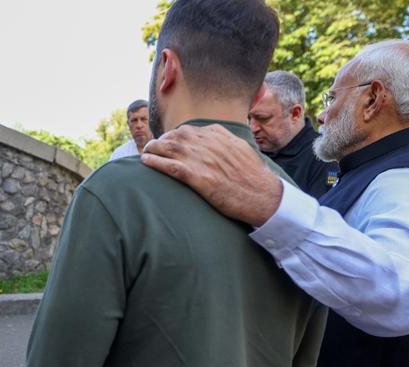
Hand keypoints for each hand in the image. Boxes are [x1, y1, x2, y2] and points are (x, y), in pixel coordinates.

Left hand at [141, 124, 282, 226]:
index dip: (173, 135)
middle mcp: (208, 144)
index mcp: (218, 135)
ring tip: (146, 152)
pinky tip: (145, 162)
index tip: (167, 141)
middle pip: (175, 136)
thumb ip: (225, 140)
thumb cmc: (254, 176)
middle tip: (152, 146)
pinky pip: (170, 166)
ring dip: (153, 149)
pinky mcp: (198, 178)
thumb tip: (214, 135)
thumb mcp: (241, 148)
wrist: (263, 195)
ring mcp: (202, 160)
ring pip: (169, 148)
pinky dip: (155, 162)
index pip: (188, 130)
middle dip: (161, 140)